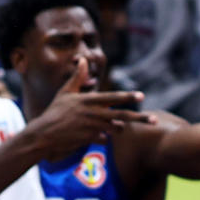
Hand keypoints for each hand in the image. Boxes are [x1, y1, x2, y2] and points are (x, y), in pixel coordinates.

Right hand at [22, 58, 154, 159]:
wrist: (44, 133)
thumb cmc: (55, 111)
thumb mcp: (65, 92)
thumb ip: (78, 77)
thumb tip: (83, 59)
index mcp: (88, 100)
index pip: (112, 97)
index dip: (128, 97)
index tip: (142, 96)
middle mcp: (93, 113)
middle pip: (122, 115)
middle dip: (140, 118)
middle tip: (155, 120)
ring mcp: (93, 127)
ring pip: (116, 128)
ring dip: (118, 128)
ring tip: (113, 127)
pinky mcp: (90, 139)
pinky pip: (106, 140)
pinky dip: (105, 139)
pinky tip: (97, 137)